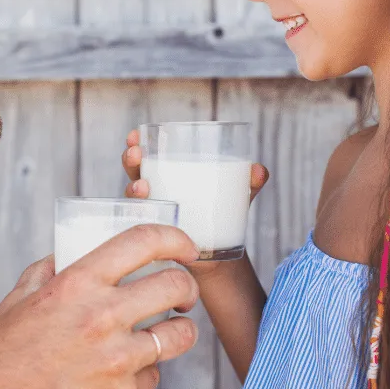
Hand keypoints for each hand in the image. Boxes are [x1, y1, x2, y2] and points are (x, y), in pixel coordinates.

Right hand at [0, 224, 200, 388]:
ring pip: (180, 334)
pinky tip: (124, 369)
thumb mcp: (18, 300)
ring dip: (178, 329)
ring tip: (165, 330)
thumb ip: (48, 271)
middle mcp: (102, 317)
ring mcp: (118, 359)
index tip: (183, 246)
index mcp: (77, 284)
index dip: (175, 238)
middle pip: (176, 286)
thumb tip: (68, 254)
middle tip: (179, 292)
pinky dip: (145, 370)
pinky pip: (154, 375)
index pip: (144, 242)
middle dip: (186, 285)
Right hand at [121, 129, 268, 277]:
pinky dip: (143, 224)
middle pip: (134, 173)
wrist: (221, 253)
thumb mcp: (237, 194)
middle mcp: (155, 194)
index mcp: (167, 176)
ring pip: (135, 200)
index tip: (134, 135)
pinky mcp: (160, 239)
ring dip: (133, 190)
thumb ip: (249, 182)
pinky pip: (144, 230)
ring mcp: (155, 216)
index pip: (146, 155)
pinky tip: (146, 219)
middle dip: (130, 160)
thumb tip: (259, 170)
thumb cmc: (222, 214)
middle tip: (135, 153)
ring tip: (142, 187)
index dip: (136, 144)